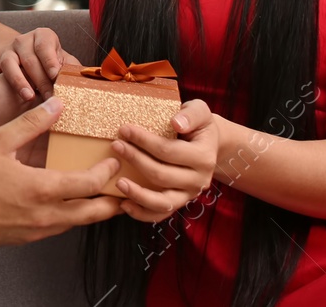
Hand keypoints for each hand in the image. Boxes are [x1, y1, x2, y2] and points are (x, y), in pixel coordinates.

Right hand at [0, 28, 82, 101]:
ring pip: (8, 62)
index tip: (55, 74)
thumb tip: (96, 77)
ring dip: (18, 79)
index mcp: (43, 37)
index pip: (45, 44)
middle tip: (49, 97)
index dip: (50, 59)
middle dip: (40, 79)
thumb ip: (75, 70)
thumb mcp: (64, 66)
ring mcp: (6, 53)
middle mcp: (23, 42)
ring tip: (27, 96)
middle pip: (29, 57)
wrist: (26, 67)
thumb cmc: (50, 69)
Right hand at [0, 96, 123, 246]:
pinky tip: (69, 206)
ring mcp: (38, 229)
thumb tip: (57, 105)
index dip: (106, 173)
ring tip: (102, 198)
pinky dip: (72, 217)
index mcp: (43, 188)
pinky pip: (59, 228)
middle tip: (125, 190)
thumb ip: (30, 123)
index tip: (114, 161)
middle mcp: (47, 214)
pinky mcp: (28, 237)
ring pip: (77, 223)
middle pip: (92, 212)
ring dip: (93, 210)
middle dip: (113, 202)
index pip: (88, 184)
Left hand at [108, 98, 219, 222]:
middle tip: (116, 145)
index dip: (144, 140)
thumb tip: (176, 123)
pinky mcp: (180, 203)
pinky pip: (160, 214)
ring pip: (162, 202)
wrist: (209, 144)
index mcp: (203, 157)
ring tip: (118, 182)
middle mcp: (199, 180)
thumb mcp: (199, 111)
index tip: (124, 129)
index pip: (168, 151)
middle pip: (161, 175)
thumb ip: (190, 114)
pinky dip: (142, 213)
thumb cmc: (199, 125)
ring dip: (137, 193)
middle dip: (135, 159)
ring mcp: (189, 195)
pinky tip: (124, 204)